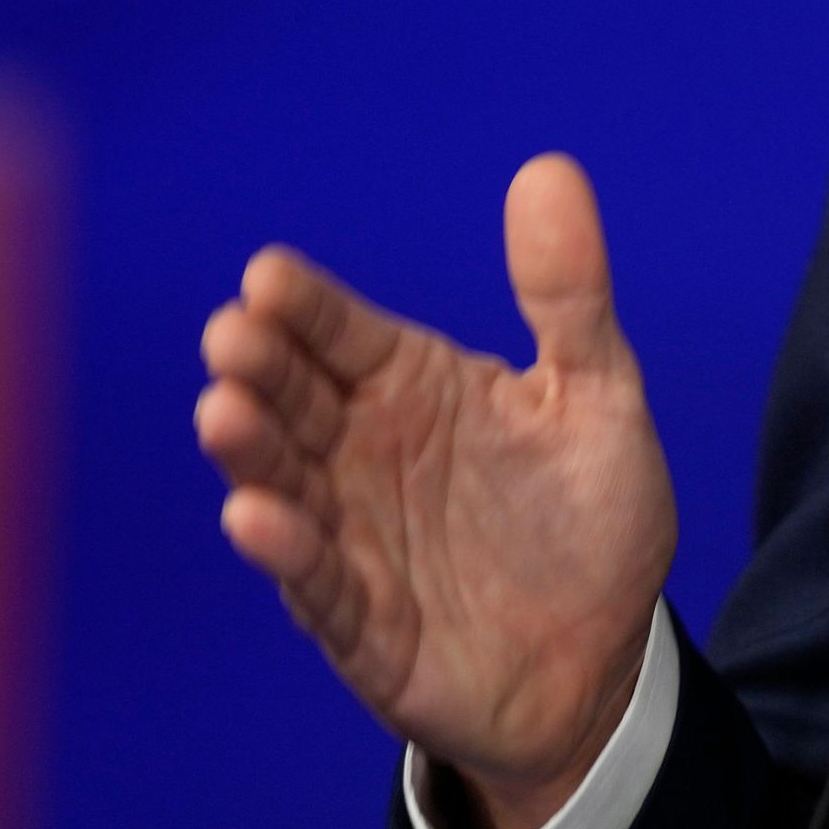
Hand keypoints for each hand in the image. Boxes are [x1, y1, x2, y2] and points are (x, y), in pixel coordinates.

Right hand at [195, 153, 676, 828]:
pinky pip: (315, 582)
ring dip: (252, 451)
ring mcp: (352, 536)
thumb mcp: (598, 394)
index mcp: (414, 386)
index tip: (268, 275)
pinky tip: (257, 516)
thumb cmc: (589, 518)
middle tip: (232, 336)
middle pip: (296, 397)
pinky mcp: (358, 622)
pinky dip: (285, 550)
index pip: (344, 331)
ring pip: (283, 482)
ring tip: (224, 414)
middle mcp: (363, 452)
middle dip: (259, 366)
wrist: (605, 659)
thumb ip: (568, 294)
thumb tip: (549, 168)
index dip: (306, 305)